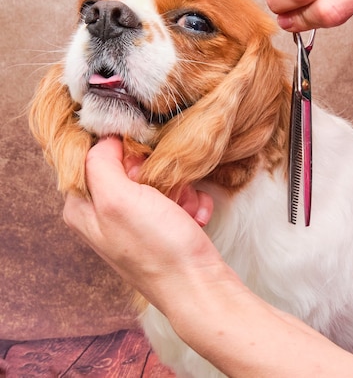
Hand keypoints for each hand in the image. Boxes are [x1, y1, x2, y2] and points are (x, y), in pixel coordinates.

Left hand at [63, 137, 224, 310]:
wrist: (199, 285)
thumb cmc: (158, 247)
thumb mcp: (119, 200)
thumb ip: (101, 164)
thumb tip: (104, 139)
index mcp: (82, 208)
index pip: (90, 156)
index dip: (119, 151)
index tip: (140, 160)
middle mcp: (105, 215)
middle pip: (129, 166)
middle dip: (156, 171)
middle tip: (166, 188)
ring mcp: (136, 221)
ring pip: (159, 179)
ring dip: (180, 187)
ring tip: (184, 208)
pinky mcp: (163, 226)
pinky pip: (179, 197)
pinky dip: (191, 202)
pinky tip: (194, 218)